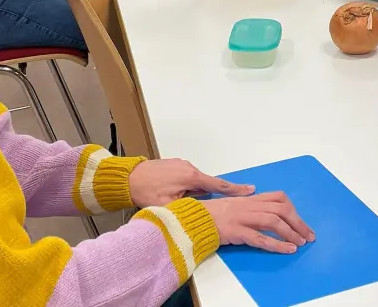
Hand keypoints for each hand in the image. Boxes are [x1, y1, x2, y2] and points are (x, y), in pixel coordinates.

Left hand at [129, 158, 253, 207]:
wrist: (127, 178)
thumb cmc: (147, 192)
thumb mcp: (170, 206)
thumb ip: (190, 207)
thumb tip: (202, 214)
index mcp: (191, 177)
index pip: (219, 185)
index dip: (234, 190)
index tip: (251, 190)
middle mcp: (189, 167)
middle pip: (204, 185)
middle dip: (198, 196)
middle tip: (185, 202)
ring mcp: (181, 164)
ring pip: (193, 182)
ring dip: (188, 192)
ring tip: (170, 198)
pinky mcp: (173, 164)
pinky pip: (184, 177)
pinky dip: (181, 185)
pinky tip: (167, 191)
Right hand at [203, 192, 315, 254]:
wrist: (193, 219)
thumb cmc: (211, 213)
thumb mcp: (232, 202)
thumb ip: (246, 200)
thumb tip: (255, 193)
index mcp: (249, 198)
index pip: (278, 198)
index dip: (292, 208)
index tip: (299, 221)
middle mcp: (249, 206)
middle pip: (281, 209)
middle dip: (298, 222)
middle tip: (308, 235)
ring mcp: (243, 218)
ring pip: (274, 222)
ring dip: (291, 233)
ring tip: (301, 243)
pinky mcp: (237, 231)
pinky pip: (261, 238)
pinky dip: (277, 244)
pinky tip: (288, 250)